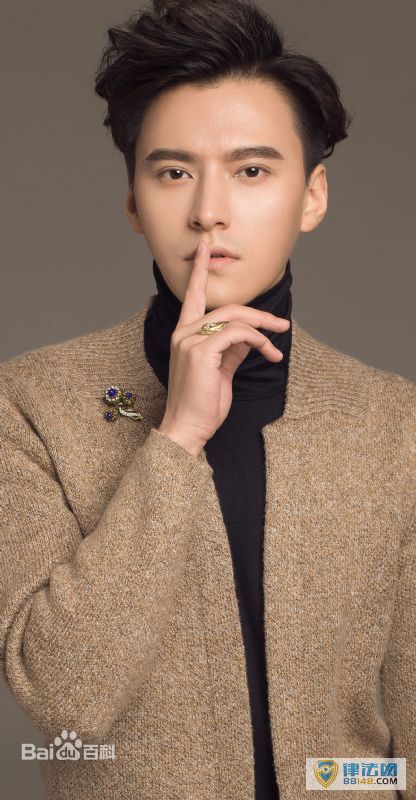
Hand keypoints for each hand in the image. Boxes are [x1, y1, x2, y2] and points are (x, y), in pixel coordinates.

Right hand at [158, 240, 289, 455]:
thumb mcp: (220, 369)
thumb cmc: (203, 403)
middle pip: (228, 308)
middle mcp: (183, 333)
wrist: (188, 428)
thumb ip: (231, 348)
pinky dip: (258, 341)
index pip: (192, 295)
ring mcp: (189, 341)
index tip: (205, 250)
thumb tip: (251, 336)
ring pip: (236, 319)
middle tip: (282, 327)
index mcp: (184, 334)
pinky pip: (239, 334)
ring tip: (277, 349)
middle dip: (260, 315)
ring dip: (264, 331)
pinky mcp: (202, 351)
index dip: (200, 272)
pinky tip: (269, 355)